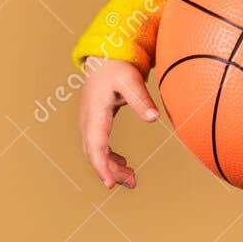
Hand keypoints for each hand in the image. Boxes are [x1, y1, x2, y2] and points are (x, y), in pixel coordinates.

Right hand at [77, 57, 158, 189]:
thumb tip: (154, 119)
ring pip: (96, 153)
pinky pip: (99, 147)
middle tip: (132, 183)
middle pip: (94, 154)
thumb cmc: (116, 67)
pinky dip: (110, 158)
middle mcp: (88, 122)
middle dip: (110, 171)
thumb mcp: (130, 80)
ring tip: (132, 179)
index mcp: (95, 114)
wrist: (104, 57)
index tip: (110, 184)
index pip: (95, 146)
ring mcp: (90, 123)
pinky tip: (124, 164)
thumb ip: (141, 100)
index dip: (102, 166)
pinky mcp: (96, 123)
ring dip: (111, 167)